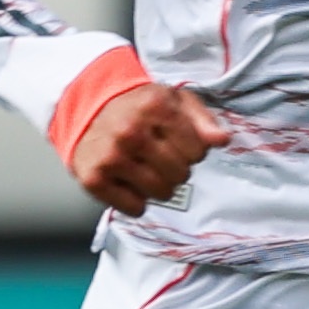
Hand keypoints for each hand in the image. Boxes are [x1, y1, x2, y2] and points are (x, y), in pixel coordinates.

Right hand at [65, 77, 227, 215]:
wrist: (86, 110)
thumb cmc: (136, 107)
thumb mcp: (173, 101)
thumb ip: (202, 120)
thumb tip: (222, 140)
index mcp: (154, 107)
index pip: (198, 151)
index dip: (191, 150)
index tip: (176, 143)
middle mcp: (130, 131)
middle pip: (181, 174)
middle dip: (176, 169)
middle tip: (159, 156)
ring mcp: (111, 156)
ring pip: (161, 193)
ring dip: (159, 186)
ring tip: (146, 169)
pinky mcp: (94, 178)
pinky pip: (135, 208)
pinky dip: (136, 201)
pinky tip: (129, 181)